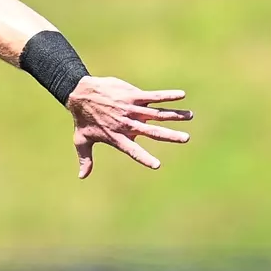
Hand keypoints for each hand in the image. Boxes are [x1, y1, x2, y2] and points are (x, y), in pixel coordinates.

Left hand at [68, 77, 192, 174]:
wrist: (80, 94)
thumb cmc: (82, 119)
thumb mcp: (82, 140)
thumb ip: (86, 159)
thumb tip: (82, 177)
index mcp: (117, 137)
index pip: (133, 150)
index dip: (144, 157)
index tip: (157, 165)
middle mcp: (127, 124)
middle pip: (152, 131)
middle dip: (169, 135)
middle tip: (186, 138)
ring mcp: (131, 109)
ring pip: (157, 113)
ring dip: (174, 114)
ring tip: (190, 116)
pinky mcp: (133, 96)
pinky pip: (153, 96)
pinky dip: (167, 95)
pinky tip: (181, 95)